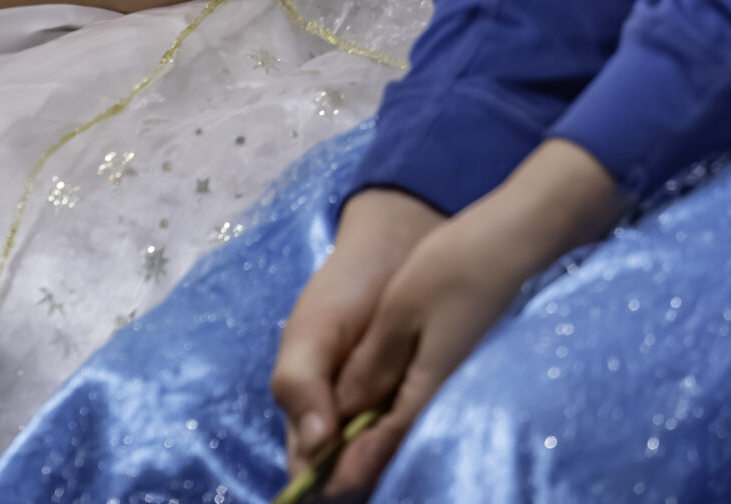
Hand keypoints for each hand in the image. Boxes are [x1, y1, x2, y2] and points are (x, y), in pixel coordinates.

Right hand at [272, 190, 443, 486]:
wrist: (398, 250)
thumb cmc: (343, 290)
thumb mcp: (310, 332)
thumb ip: (299, 384)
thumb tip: (315, 446)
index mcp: (310, 421)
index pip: (312, 475)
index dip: (328, 481)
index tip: (349, 473)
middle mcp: (349, 432)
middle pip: (352, 480)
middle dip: (365, 475)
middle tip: (385, 449)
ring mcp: (388, 424)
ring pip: (388, 466)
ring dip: (397, 461)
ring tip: (409, 436)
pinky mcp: (424, 410)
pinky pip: (419, 439)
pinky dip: (423, 439)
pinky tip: (431, 428)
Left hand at [285, 145, 626, 494]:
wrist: (518, 235)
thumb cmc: (458, 267)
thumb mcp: (401, 311)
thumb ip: (370, 366)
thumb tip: (336, 416)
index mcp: (426, 393)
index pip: (378, 450)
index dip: (342, 467)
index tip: (311, 479)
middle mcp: (442, 398)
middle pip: (392, 444)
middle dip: (355, 455)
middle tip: (317, 458)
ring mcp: (452, 379)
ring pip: (403, 422)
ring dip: (371, 431)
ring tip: (334, 429)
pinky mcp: (455, 361)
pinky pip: (416, 398)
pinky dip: (390, 405)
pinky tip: (372, 393)